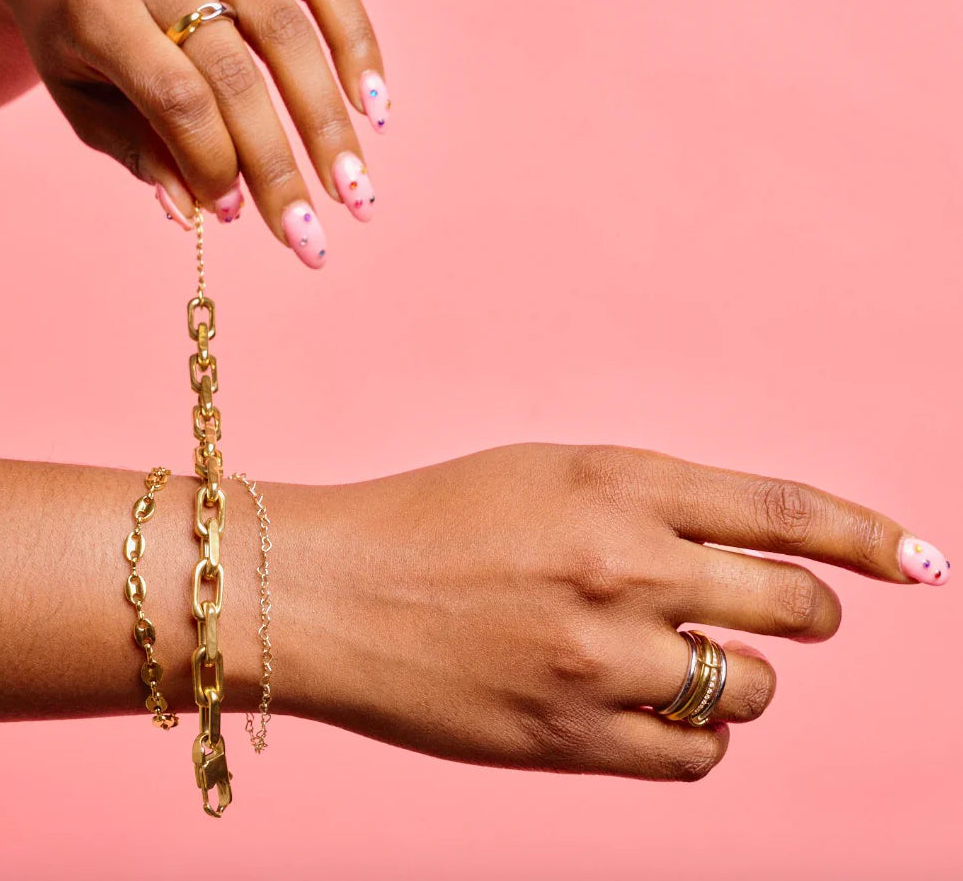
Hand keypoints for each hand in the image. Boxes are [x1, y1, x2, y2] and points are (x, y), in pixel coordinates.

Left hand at [0, 0, 387, 265]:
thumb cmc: (74, 27)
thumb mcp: (79, 95)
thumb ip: (140, 152)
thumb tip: (204, 211)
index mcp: (96, 5)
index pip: (177, 100)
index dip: (215, 165)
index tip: (237, 214)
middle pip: (237, 76)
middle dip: (280, 167)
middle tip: (312, 237)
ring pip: (290, 32)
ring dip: (330, 123)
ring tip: (356, 192)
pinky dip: (358, 45)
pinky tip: (374, 108)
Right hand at [269, 444, 947, 776]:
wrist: (329, 591)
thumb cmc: (431, 521)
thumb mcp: (544, 476)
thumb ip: (647, 504)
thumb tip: (744, 552)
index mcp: (615, 481)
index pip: (780, 505)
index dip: (866, 534)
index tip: (920, 560)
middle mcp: (623, 565)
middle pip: (793, 604)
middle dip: (804, 611)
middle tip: (782, 615)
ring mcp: (600, 658)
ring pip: (747, 690)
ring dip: (732, 678)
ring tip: (668, 661)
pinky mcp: (572, 738)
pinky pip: (694, 756)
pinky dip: (690, 737)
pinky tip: (639, 711)